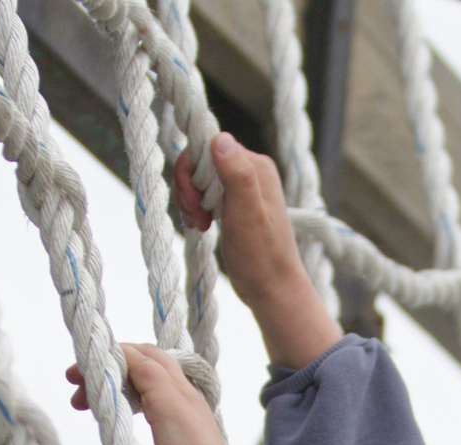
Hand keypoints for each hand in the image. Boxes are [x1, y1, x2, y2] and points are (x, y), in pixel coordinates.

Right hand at [174, 132, 345, 370]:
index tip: (195, 203)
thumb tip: (219, 138)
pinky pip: (203, 193)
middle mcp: (250, 171)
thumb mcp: (247, 214)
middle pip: (200, 160)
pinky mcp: (234, 204)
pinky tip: (200, 226)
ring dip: (190, 200)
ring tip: (199, 224)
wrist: (272, 290)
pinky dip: (195, 208)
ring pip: (199, 178)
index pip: (207, 145)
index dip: (191, 171)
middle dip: (189, 187)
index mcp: (255, 166)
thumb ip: (237, 175)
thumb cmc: (261, 258)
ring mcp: (242, 188)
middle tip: (196, 217)